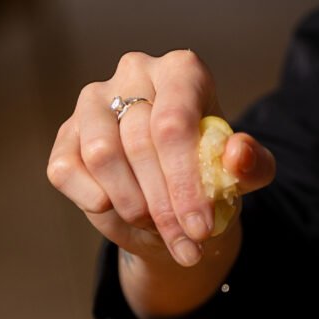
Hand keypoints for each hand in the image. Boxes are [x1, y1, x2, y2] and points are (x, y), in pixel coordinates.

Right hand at [47, 50, 274, 268]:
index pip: (175, 123)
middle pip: (140, 143)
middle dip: (165, 207)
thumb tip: (238, 154)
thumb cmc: (207, 181)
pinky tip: (114, 210)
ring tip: (155, 225)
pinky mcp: (67, 136)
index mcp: (181, 73)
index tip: (200, 229)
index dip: (186, 182)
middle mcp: (134, 73)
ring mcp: (94, 102)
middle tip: (185, 245)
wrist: (172, 207)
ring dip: (131, 204)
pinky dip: (93, 199)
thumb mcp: (238, 179)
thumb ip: (251, 165)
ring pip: (102, 155)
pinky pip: (66, 170)